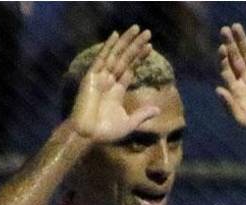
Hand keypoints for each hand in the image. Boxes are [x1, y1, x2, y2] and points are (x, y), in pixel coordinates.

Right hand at [70, 26, 160, 142]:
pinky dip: (108, 47)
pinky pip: (101, 59)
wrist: (87, 135)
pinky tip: (115, 35)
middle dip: (136, 45)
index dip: (139, 58)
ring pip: (116, 55)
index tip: (150, 47)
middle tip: (148, 32)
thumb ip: (142, 115)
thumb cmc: (105, 132)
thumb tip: (158, 110)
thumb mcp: (129, 123)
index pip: (130, 69)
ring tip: (136, 29)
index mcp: (117, 90)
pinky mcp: (92, 77)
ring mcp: (100, 77)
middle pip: (125, 58)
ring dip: (126, 42)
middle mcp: (109, 80)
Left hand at [216, 24, 245, 139]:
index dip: (223, 59)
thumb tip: (217, 89)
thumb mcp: (243, 119)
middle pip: (235, 59)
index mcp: (236, 91)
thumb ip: (229, 105)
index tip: (222, 48)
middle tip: (224, 29)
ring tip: (236, 26)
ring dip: (243, 41)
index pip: (227, 70)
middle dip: (230, 44)